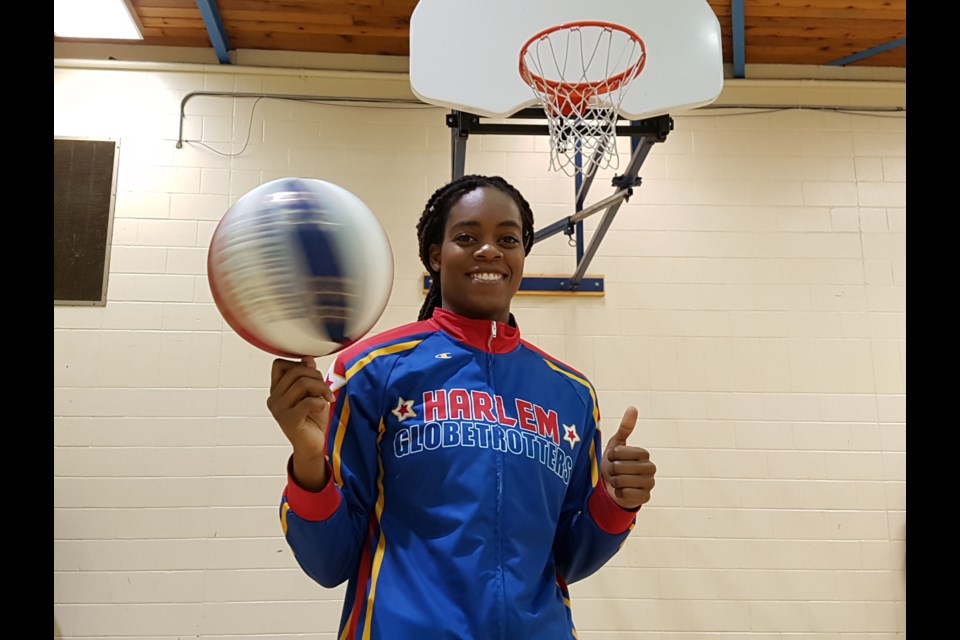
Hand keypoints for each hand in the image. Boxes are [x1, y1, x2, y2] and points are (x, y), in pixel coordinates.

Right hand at [267, 356, 334, 489]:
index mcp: (276, 391)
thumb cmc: (312, 419)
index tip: (312, 374)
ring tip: (327, 397)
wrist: (312, 446)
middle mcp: (274, 399)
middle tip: (325, 388)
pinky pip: (308, 401)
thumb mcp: (312, 393)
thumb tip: (308, 359)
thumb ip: (308, 377)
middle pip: (294, 371)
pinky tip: (322, 407)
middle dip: (315, 375)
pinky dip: (320, 401)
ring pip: (302, 383)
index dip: (298, 364)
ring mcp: (279, 410)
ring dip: (321, 387)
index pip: (279, 364)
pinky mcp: (289, 420)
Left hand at [600, 406, 655, 509]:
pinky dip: (618, 493)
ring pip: (622, 481)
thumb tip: (633, 407)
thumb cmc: (615, 464)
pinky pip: (625, 494)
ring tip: (617, 480)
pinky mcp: (645, 498)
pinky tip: (621, 491)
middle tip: (614, 471)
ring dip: (614, 481)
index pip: (622, 452)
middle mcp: (651, 468)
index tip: (613, 457)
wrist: (613, 488)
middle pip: (621, 467)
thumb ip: (625, 428)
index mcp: (644, 454)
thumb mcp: (617, 445)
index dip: (612, 455)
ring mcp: (649, 484)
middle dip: (612, 469)